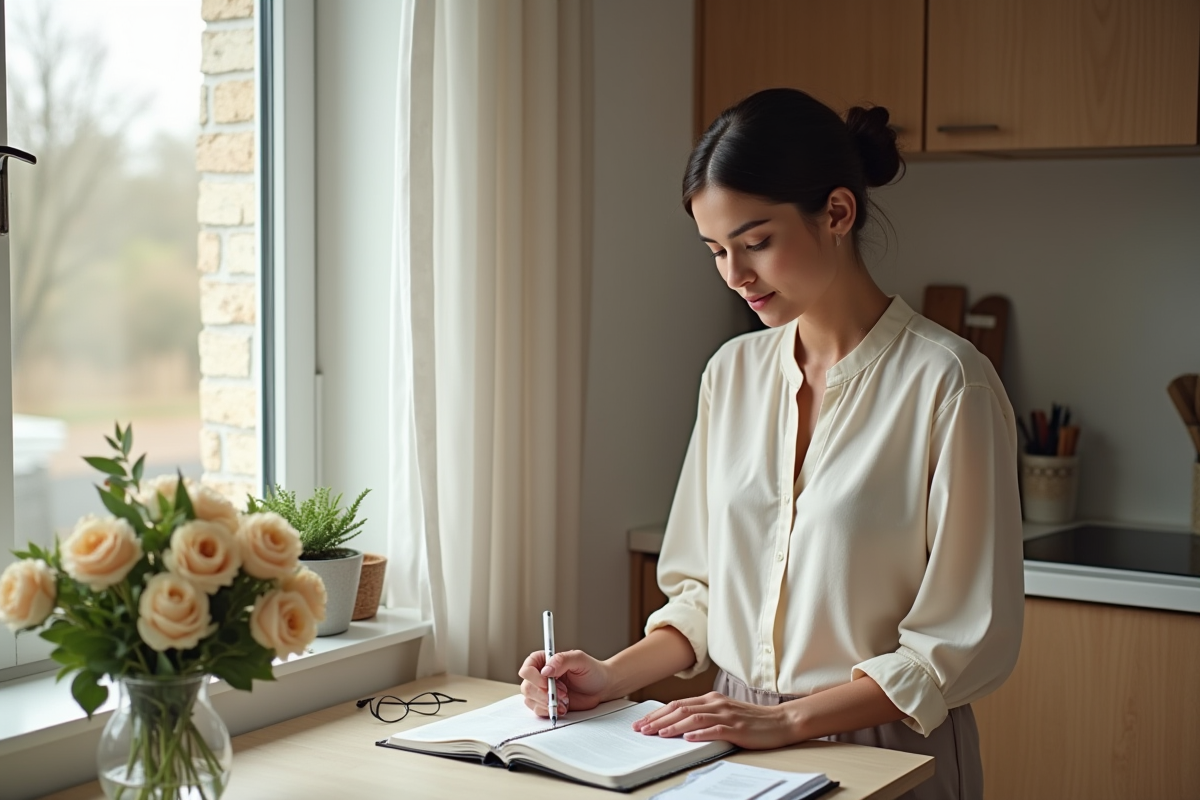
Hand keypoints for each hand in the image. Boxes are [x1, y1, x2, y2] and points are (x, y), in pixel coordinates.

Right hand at [518, 649, 612, 717]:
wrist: (602, 688)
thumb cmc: (592, 671)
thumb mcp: (580, 659)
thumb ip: (562, 660)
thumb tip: (546, 670)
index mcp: (544, 661)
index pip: (527, 668)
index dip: (534, 677)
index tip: (548, 682)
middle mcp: (540, 676)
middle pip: (527, 687)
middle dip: (543, 693)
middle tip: (562, 693)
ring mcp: (542, 691)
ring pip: (530, 700)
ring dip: (547, 703)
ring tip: (564, 700)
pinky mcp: (547, 704)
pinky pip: (538, 710)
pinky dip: (549, 711)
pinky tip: (563, 707)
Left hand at [632, 692, 800, 749]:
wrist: (781, 721)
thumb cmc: (752, 720)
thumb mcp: (724, 713)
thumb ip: (704, 715)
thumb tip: (678, 725)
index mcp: (712, 699)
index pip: (678, 704)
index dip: (658, 713)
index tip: (643, 722)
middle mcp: (717, 704)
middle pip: (681, 709)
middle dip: (658, 720)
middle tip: (641, 729)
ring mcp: (727, 715)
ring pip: (694, 718)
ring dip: (673, 726)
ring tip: (658, 734)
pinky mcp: (737, 729)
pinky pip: (715, 730)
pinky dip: (700, 734)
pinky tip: (688, 739)